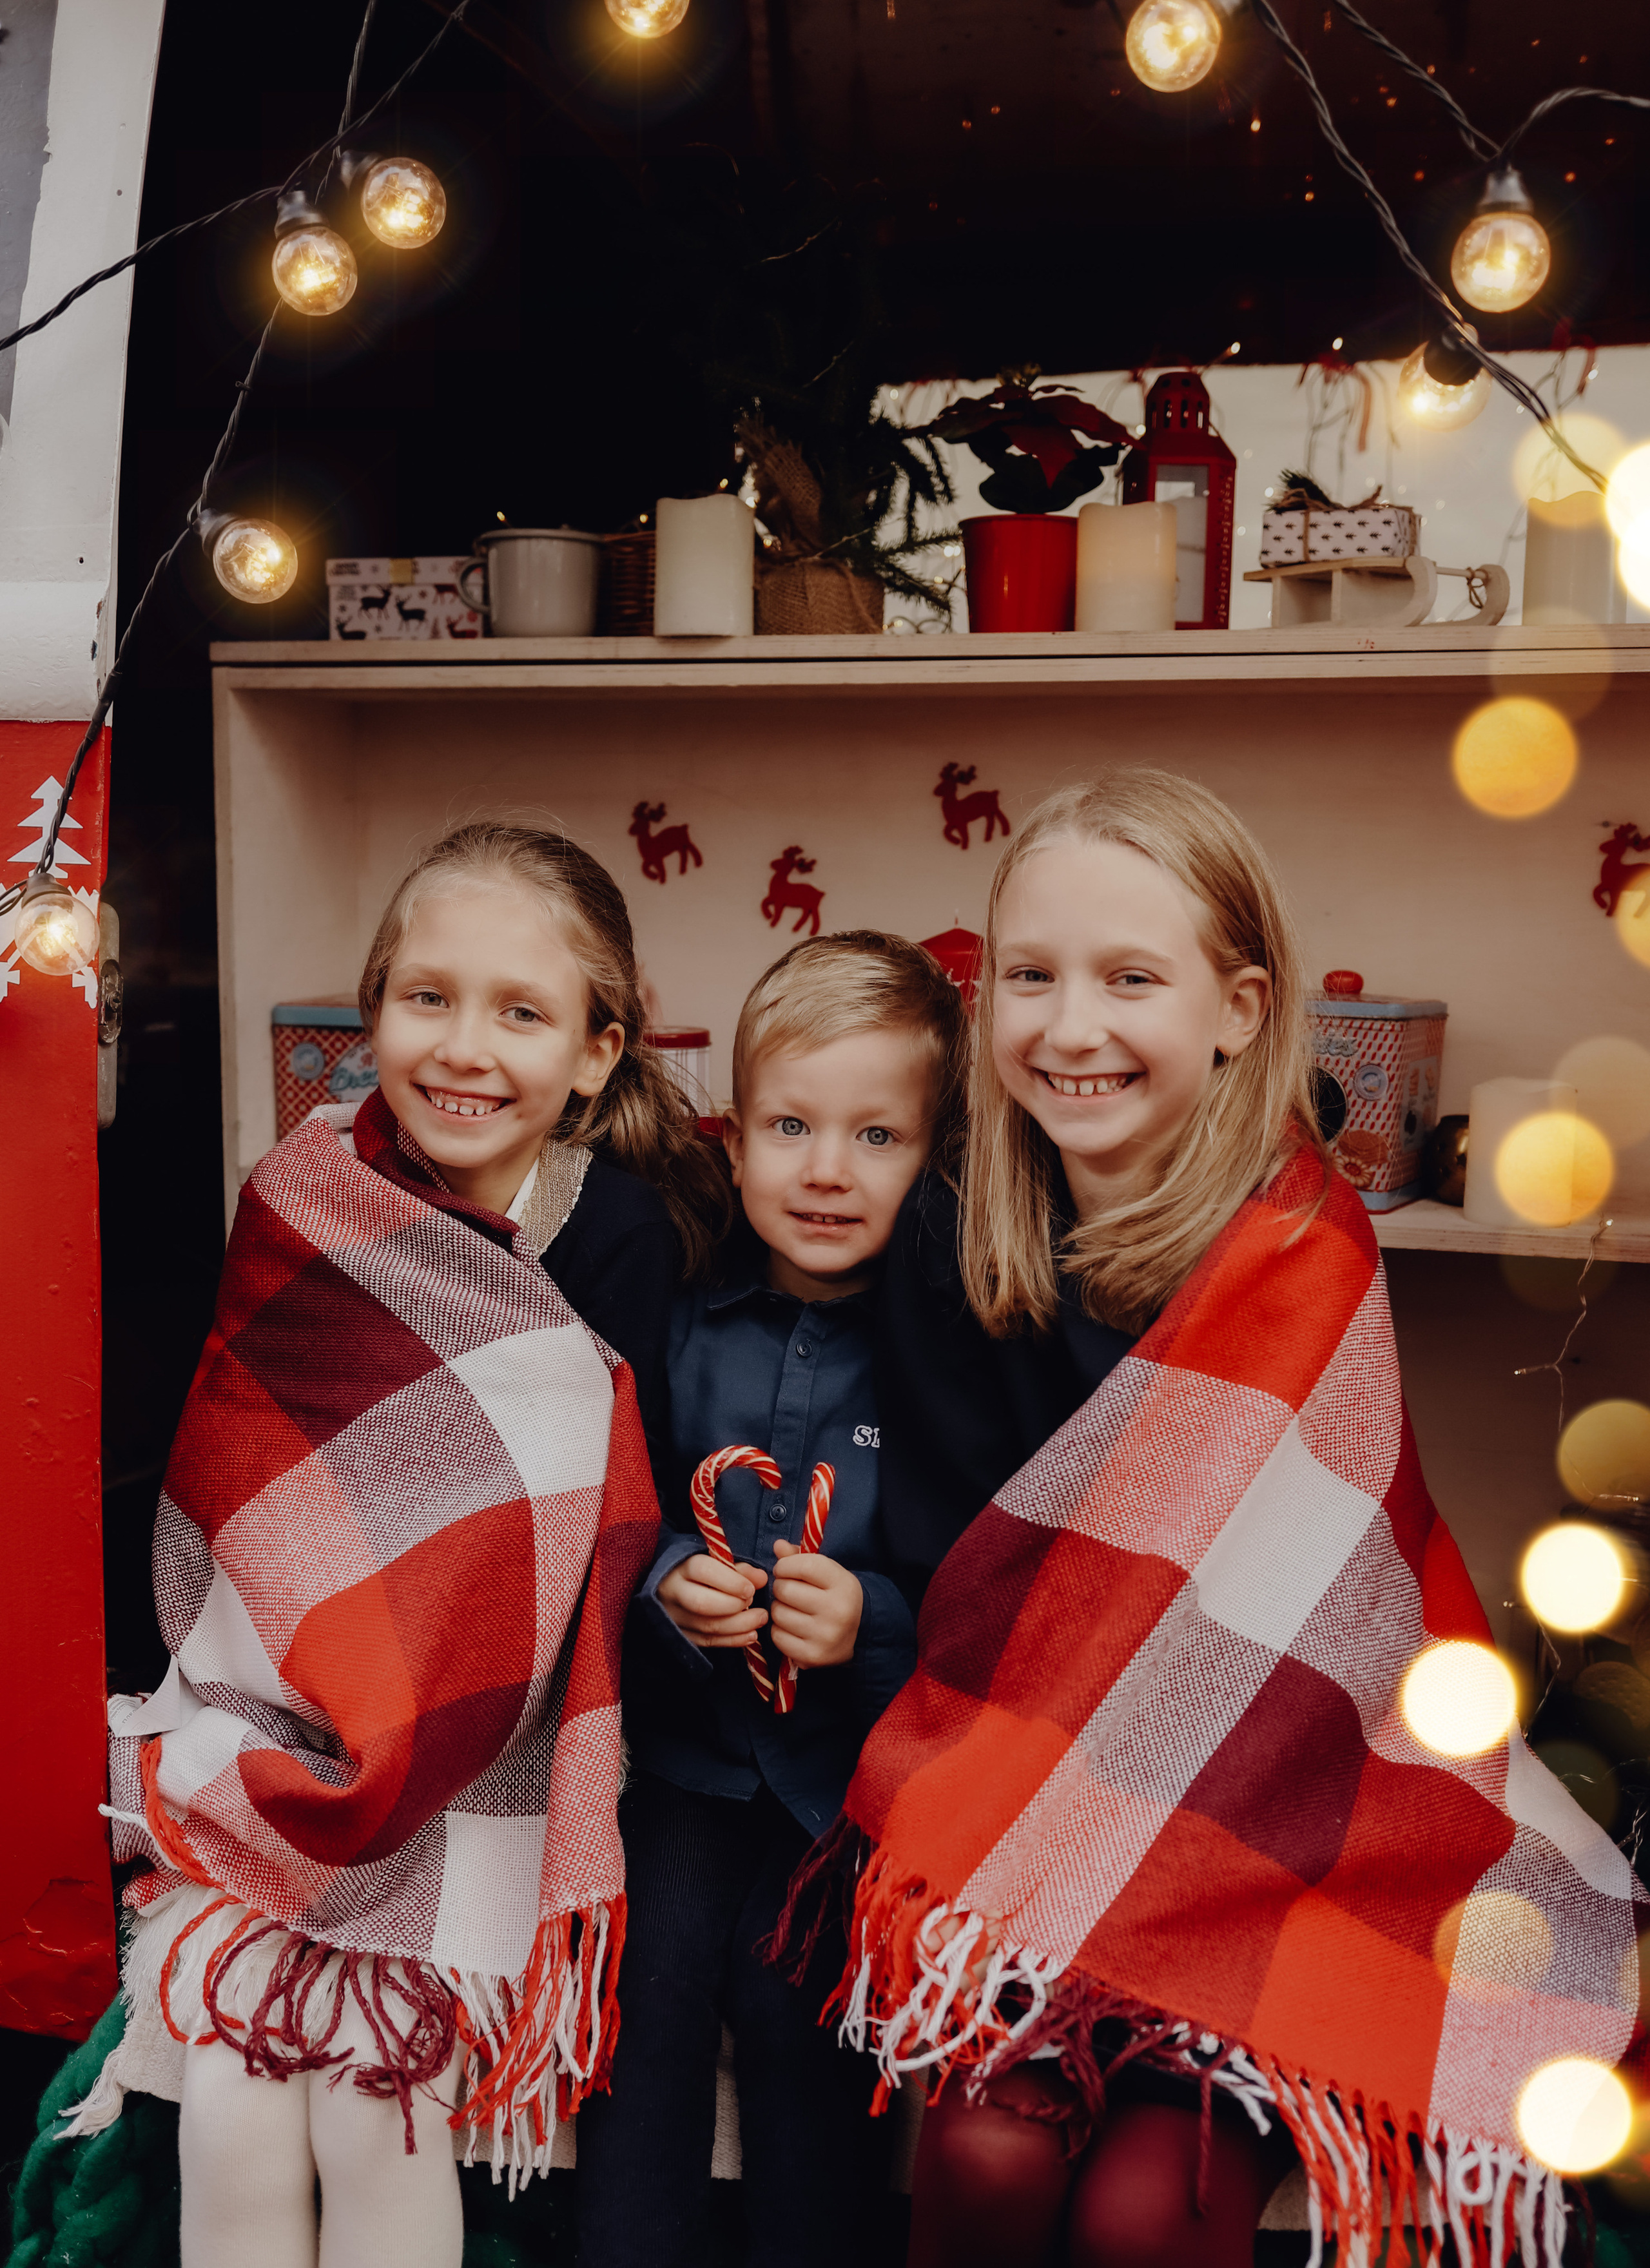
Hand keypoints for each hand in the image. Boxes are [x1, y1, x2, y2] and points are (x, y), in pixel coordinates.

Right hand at [657, 1553, 768, 1647]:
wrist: (671, 1586)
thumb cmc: (701, 1573)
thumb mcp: (716, 1563)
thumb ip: (740, 1569)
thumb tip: (761, 1578)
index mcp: (680, 1567)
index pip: (704, 1571)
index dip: (731, 1581)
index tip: (750, 1588)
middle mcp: (672, 1592)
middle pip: (702, 1603)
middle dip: (734, 1605)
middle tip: (753, 1601)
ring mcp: (674, 1617)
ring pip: (706, 1626)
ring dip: (739, 1625)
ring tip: (760, 1618)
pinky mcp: (681, 1635)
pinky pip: (707, 1642)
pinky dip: (732, 1640)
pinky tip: (751, 1635)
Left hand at [768, 1543, 862, 1668]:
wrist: (861, 1632)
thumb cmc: (837, 1596)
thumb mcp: (827, 1573)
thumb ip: (801, 1557)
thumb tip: (777, 1545)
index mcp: (843, 1584)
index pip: (803, 1565)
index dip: (785, 1565)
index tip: (784, 1569)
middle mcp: (837, 1610)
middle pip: (785, 1590)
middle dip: (781, 1587)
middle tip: (788, 1591)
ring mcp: (825, 1635)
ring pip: (778, 1613)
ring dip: (778, 1608)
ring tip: (791, 1608)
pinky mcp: (813, 1656)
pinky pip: (777, 1636)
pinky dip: (779, 1630)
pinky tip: (792, 1627)